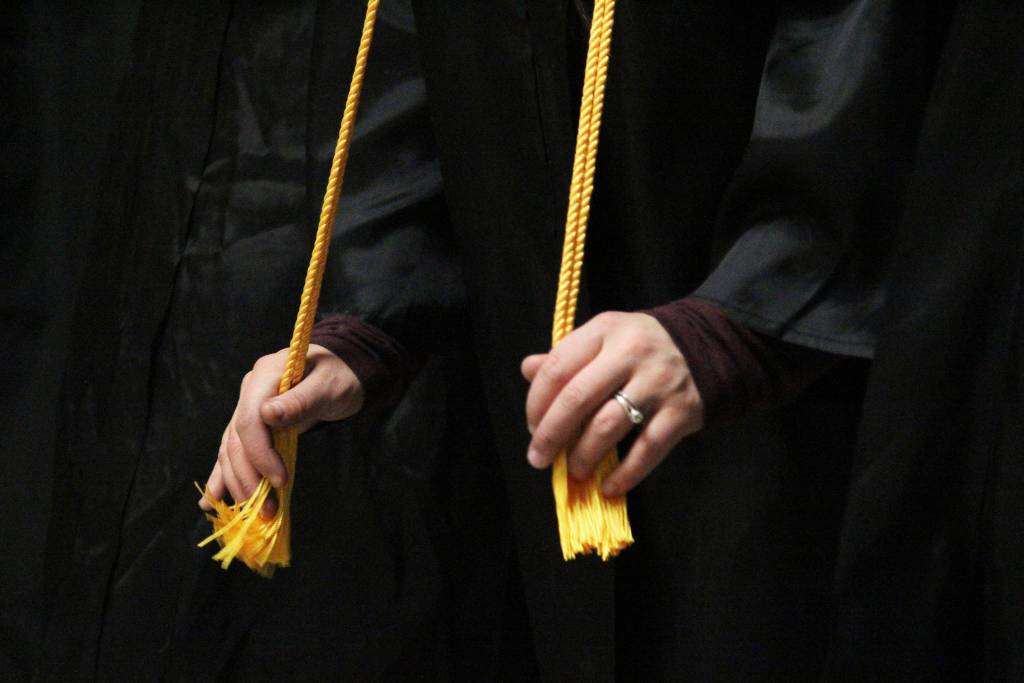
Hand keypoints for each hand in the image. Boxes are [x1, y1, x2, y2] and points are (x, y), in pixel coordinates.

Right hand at [199, 344, 363, 516]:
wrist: (340, 371)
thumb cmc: (339, 376)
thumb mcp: (329, 386)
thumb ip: (301, 400)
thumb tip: (268, 414)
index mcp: (266, 374)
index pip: (249, 419)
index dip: (260, 454)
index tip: (280, 480)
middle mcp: (250, 389)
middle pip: (236, 439)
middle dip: (249, 477)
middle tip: (266, 509)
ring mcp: (247, 406)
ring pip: (230, 449)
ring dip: (238, 482)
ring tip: (250, 512)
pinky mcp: (251, 423)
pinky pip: (232, 450)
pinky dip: (222, 476)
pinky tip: (211, 501)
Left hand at [522, 311, 703, 496]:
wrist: (709, 345)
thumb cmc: (643, 347)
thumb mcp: (605, 338)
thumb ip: (567, 355)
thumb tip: (527, 369)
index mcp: (605, 330)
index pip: (557, 368)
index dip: (537, 403)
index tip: (532, 427)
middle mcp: (630, 352)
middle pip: (577, 399)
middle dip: (551, 435)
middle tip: (539, 458)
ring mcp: (658, 382)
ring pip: (608, 426)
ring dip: (584, 456)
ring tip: (575, 471)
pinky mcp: (682, 410)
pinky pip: (647, 449)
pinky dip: (625, 474)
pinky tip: (609, 486)